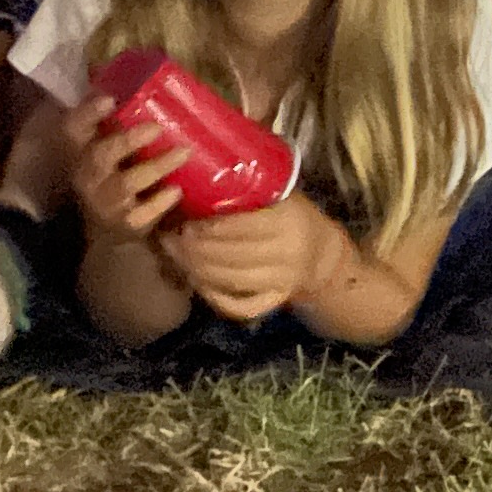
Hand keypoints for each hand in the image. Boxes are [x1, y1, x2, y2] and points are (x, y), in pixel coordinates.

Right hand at [66, 95, 188, 245]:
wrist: (109, 230)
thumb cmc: (112, 174)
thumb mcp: (105, 145)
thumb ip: (114, 114)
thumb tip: (133, 69)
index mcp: (80, 152)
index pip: (73, 128)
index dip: (87, 113)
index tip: (109, 98)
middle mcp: (89, 176)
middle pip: (100, 156)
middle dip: (127, 141)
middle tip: (156, 127)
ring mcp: (107, 202)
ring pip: (127, 184)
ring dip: (156, 166)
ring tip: (184, 152)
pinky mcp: (127, 224)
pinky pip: (142, 214)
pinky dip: (159, 203)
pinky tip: (176, 190)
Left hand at [164, 193, 343, 324]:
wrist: (321, 254)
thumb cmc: (292, 217)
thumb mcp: (278, 196)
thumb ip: (246, 194)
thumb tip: (196, 186)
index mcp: (286, 222)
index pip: (239, 227)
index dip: (207, 227)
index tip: (185, 221)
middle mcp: (286, 254)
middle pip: (228, 255)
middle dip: (193, 248)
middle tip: (171, 237)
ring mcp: (280, 282)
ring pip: (227, 280)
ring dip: (194, 268)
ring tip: (176, 254)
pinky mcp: (274, 302)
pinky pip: (237, 306)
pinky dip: (212, 296)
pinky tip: (195, 280)